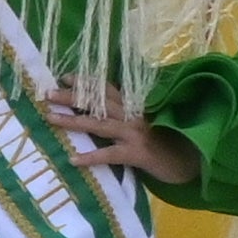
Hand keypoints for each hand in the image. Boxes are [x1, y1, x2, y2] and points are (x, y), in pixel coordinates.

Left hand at [42, 75, 199, 187]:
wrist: (190, 162)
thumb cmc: (163, 143)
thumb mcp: (141, 125)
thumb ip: (122, 118)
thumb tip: (92, 114)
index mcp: (133, 108)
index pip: (108, 90)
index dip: (87, 82)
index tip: (65, 76)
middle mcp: (133, 116)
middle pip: (99, 103)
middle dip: (72, 96)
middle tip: (47, 93)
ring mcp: (136, 134)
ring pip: (100, 124)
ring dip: (73, 120)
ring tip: (50, 118)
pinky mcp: (139, 153)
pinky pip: (111, 154)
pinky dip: (92, 157)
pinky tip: (73, 160)